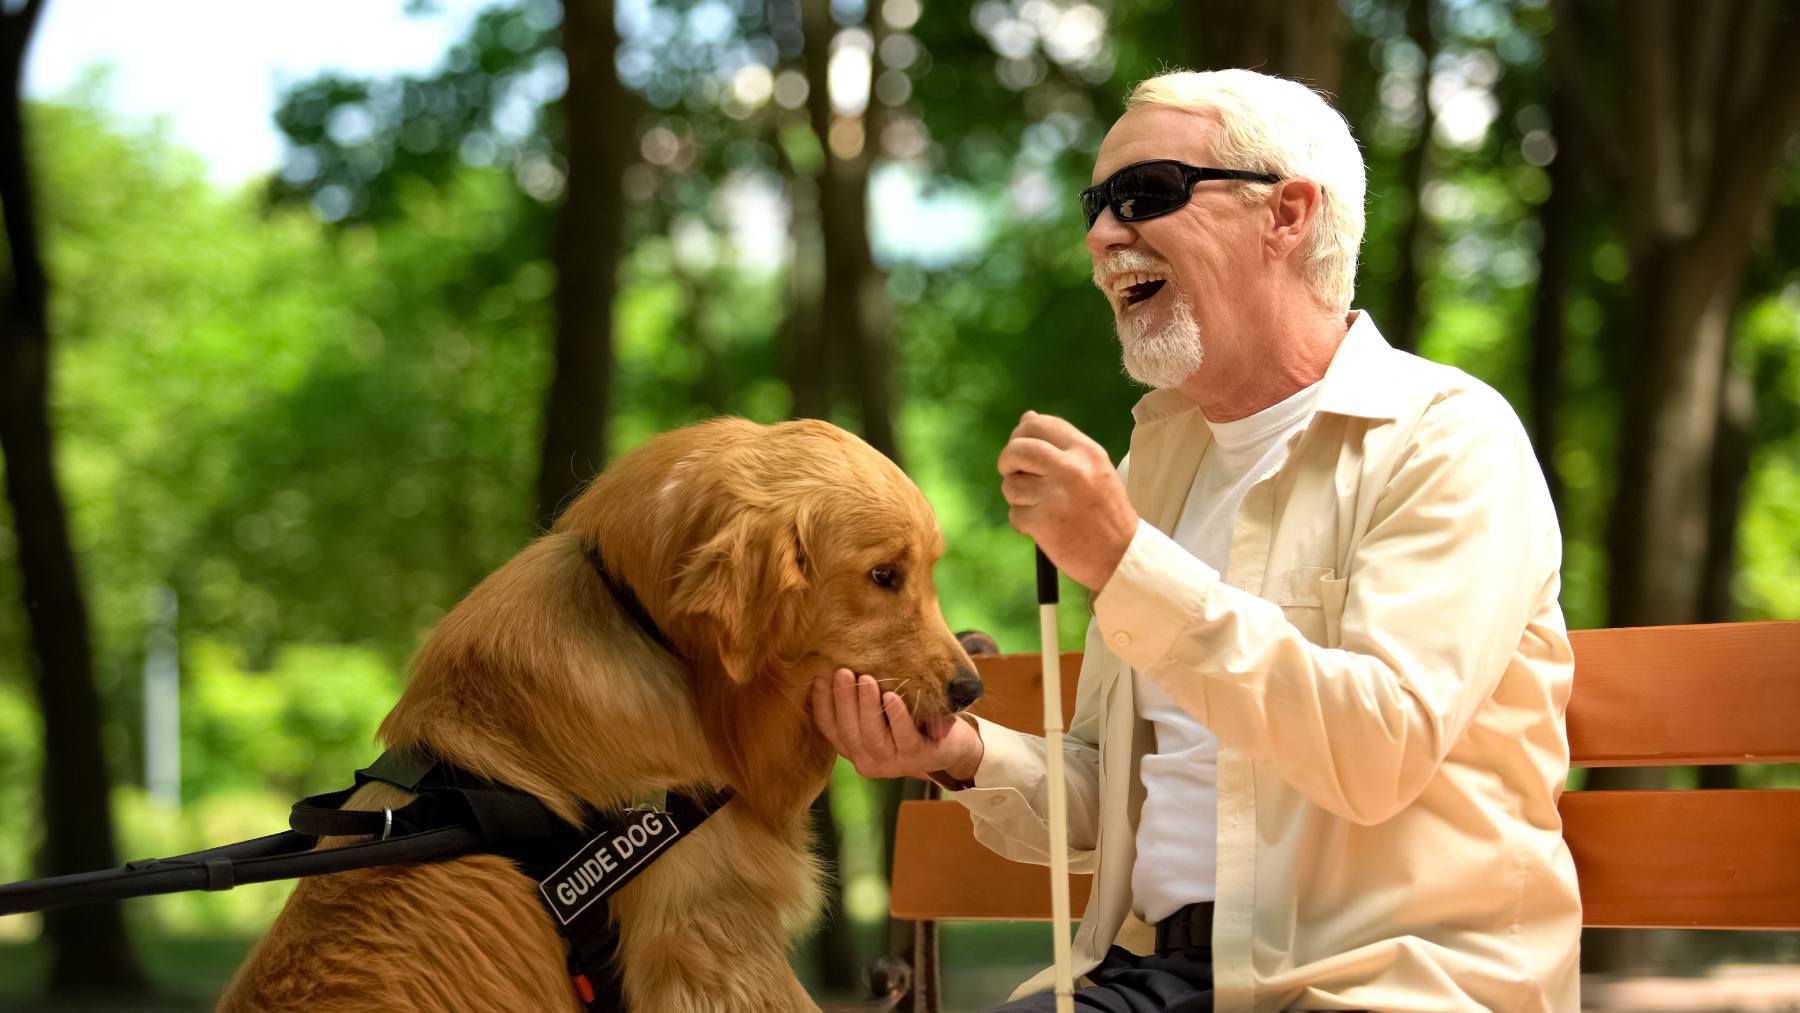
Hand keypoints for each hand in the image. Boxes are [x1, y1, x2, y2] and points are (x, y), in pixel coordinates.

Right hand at [811, 668, 983, 782]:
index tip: (819, 676)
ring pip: (872, 736)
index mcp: (854, 749)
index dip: (822, 702)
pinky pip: (904, 737)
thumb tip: (830, 666)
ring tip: (865, 679)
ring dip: (867, 706)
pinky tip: (892, 696)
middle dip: (843, 699)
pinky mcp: (918, 758)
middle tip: (843, 671)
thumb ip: (859, 701)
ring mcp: (893, 764)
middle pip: (848, 731)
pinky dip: (896, 716)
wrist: (954, 745)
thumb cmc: (911, 721)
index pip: (829, 728)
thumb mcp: (881, 713)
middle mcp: (868, 761)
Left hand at [998, 411, 1137, 589]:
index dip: (1022, 433)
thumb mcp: (1094, 469)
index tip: (1020, 446)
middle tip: (1013, 473)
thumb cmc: (1106, 513)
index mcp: (1086, 452)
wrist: (1121, 556)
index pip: (1040, 425)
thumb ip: (1061, 445)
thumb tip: (1027, 417)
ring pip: (1011, 484)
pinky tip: (1043, 527)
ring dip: (1017, 497)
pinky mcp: (1043, 522)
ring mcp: (1055, 496)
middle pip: (1017, 449)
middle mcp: (1071, 469)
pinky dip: (1023, 522)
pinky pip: (1015, 513)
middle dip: (1007, 461)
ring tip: (1039, 507)